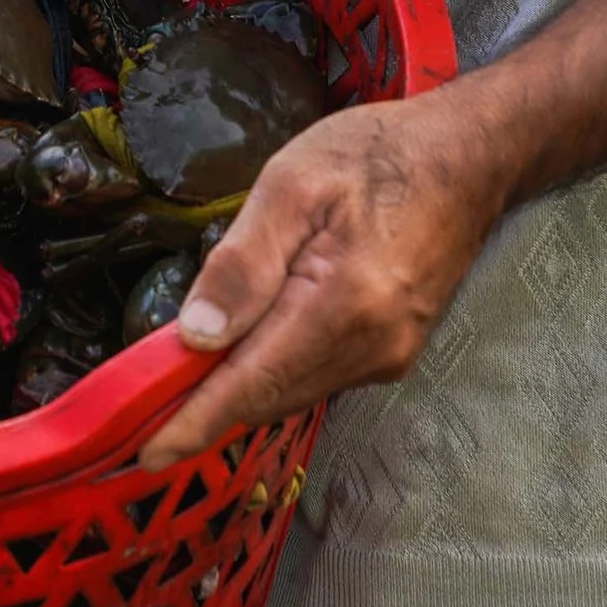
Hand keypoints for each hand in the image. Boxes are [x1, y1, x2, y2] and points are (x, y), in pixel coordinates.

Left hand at [139, 85, 511, 468]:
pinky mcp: (392, 351)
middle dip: (203, 407)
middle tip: (137, 411)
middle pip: (270, 397)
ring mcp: (389, 356)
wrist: (468, 157)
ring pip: (292, 390)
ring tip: (175, 380)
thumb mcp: (294, 182)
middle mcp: (374, 349)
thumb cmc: (379, 154)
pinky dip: (271, 372)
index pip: (254, 383)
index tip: (142, 452)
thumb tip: (196, 337)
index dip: (194, 421)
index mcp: (348, 305)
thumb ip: (244, 262)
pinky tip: (240, 349)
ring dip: (235, 390)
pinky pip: (315, 374)